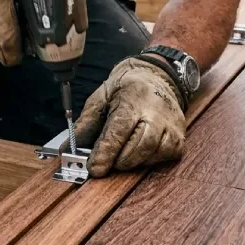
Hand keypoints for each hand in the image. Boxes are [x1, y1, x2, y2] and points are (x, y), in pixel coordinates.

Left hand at [64, 57, 185, 177]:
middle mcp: (156, 111)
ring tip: (121, 155)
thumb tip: (65, 151)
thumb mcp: (101, 98)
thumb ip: (85, 125)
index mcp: (133, 97)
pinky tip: (139, 152)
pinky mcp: (179, 138)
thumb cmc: (126, 89)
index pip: (120, 130)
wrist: (158, 76)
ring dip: (132, 161)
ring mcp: (171, 125)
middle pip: (140, 145)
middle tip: (106, 162)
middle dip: (119, 160)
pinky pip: (163, 157)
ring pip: (152, 154)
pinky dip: (148, 160)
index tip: (94, 168)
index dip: (106, 152)